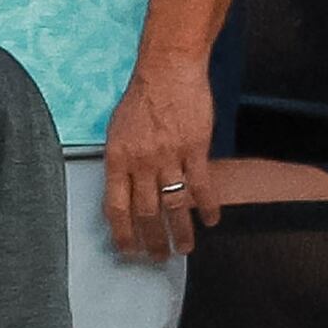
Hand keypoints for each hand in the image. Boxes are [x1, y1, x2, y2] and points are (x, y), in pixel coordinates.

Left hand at [102, 53, 217, 262]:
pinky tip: (211, 221)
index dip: (122, 234)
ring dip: (180, 233)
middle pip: (146, 213)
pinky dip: (207, 207)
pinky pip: (201, 186)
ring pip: (174, 206)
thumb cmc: (142, 98)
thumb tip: (123, 191)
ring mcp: (169, 157)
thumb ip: (120, 163)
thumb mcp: (117, 132)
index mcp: (118, 160)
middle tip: (157, 257)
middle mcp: (142, 163)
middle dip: (152, 241)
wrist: (168, 70)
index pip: (116, 208)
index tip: (128, 251)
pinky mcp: (195, 149)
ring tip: (184, 249)